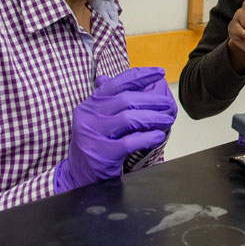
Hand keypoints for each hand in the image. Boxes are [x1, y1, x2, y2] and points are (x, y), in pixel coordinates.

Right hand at [53, 67, 176, 192]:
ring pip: (129, 119)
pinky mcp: (103, 153)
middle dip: (152, 100)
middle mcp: (90, 115)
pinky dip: (147, 137)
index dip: (141, 75)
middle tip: (167, 103)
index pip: (117, 82)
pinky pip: (130, 142)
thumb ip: (114, 98)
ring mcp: (95, 134)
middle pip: (126, 100)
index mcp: (91, 103)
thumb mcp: (98, 116)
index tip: (160, 72)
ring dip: (153, 118)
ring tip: (167, 120)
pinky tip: (158, 136)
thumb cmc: (94, 141)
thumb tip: (139, 77)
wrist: (77, 173)